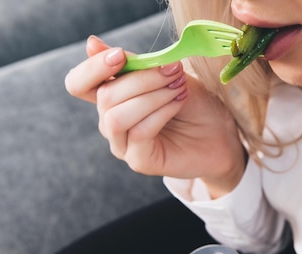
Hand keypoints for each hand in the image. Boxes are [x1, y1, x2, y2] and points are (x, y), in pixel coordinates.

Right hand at [65, 36, 245, 197]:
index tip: (121, 55)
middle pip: (105, 96)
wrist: (222, 134)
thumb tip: (91, 44)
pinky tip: (178, 103)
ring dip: (151, 96)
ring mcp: (123, 144)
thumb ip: (132, 63)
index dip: (93, 68)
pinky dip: (160, 112)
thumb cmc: (194, 103)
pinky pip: (139, 132)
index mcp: (112, 98)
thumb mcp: (164, 74)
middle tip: (174, 70)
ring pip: (117, 116)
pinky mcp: (139, 161)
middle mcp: (111, 123)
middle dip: (141, 78)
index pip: (79, 84)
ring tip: (178, 88)